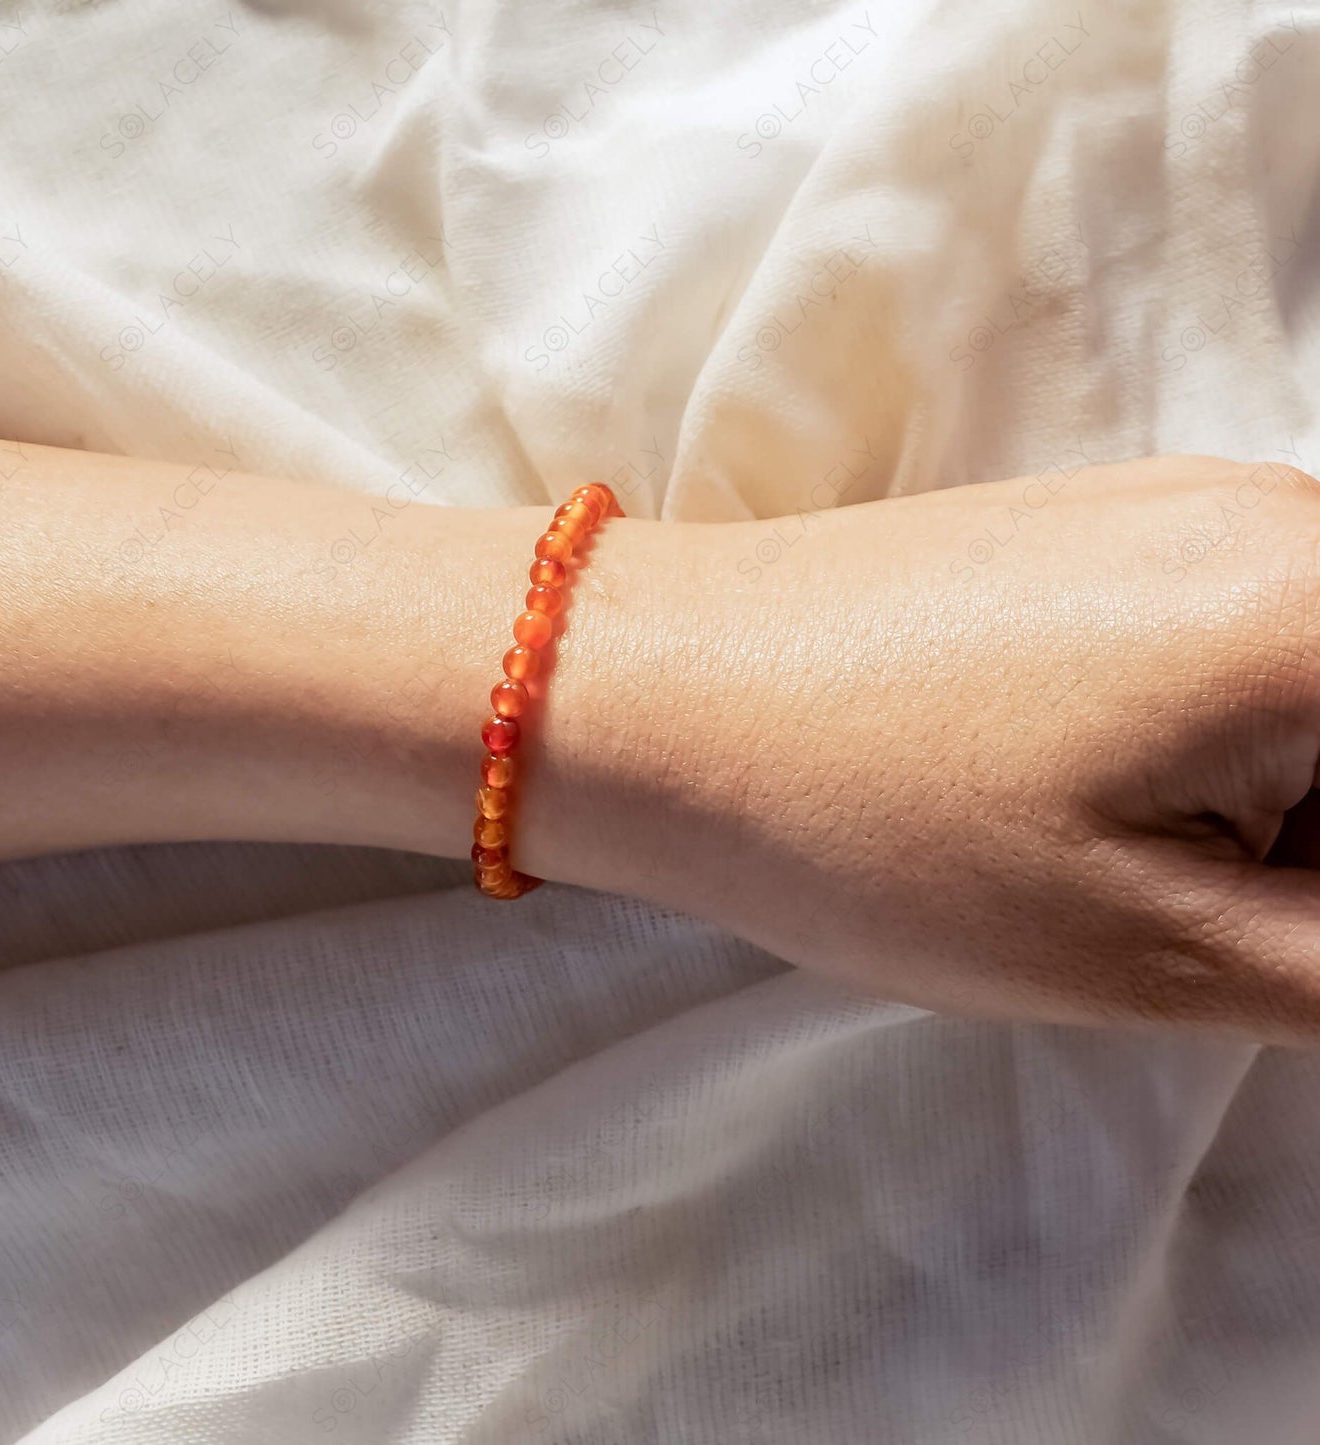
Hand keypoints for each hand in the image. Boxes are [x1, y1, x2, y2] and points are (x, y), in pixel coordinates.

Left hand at [553, 455, 1319, 1040]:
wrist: (655, 690)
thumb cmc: (868, 824)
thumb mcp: (1152, 948)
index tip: (1259, 932)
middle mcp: (1281, 512)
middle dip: (1314, 850)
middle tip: (1207, 927)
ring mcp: (1183, 502)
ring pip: (1314, 680)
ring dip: (1287, 805)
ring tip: (1123, 866)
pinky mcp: (1101, 524)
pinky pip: (1245, 638)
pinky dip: (1228, 742)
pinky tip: (1089, 793)